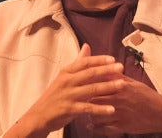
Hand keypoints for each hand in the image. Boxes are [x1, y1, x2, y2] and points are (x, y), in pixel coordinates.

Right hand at [6, 45, 124, 137]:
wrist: (38, 116)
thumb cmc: (54, 96)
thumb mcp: (64, 77)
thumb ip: (78, 62)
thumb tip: (87, 46)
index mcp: (66, 72)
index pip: (84, 62)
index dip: (99, 60)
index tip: (113, 59)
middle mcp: (66, 81)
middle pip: (90, 73)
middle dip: (107, 70)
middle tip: (121, 68)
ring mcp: (68, 95)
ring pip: (91, 89)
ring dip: (108, 87)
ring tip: (122, 85)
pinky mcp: (69, 109)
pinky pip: (88, 108)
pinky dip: (100, 109)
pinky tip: (112, 109)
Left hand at [86, 74, 161, 135]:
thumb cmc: (148, 97)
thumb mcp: (134, 83)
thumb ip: (119, 78)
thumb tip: (106, 70)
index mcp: (121, 87)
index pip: (98, 84)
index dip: (88, 85)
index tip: (81, 85)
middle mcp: (119, 100)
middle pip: (94, 99)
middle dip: (85, 100)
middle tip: (79, 99)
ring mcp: (120, 114)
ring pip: (96, 115)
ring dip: (89, 114)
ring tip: (85, 112)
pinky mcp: (122, 126)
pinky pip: (104, 128)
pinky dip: (95, 127)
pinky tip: (90, 125)